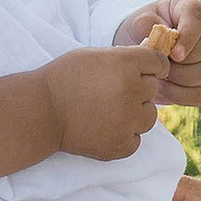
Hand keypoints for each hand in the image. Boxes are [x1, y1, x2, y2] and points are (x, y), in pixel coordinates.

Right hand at [42, 44, 169, 161]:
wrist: (41, 111)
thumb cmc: (64, 78)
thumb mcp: (95, 55)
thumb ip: (125, 57)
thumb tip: (153, 61)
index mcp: (126, 64)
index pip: (159, 63)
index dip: (151, 66)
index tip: (143, 70)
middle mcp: (131, 91)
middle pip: (153, 89)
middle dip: (138, 88)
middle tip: (113, 91)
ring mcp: (127, 121)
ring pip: (149, 115)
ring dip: (136, 113)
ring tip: (111, 110)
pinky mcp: (120, 145)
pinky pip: (137, 139)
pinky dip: (125, 135)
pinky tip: (106, 127)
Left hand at [115, 0, 200, 107]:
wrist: (145, 51)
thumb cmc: (144, 31)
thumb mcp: (138, 21)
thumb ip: (146, 24)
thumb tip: (161, 33)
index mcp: (193, 8)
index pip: (198, 18)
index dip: (188, 37)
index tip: (173, 54)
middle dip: (185, 61)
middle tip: (161, 67)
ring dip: (182, 79)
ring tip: (159, 76)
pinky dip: (182, 95)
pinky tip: (164, 88)